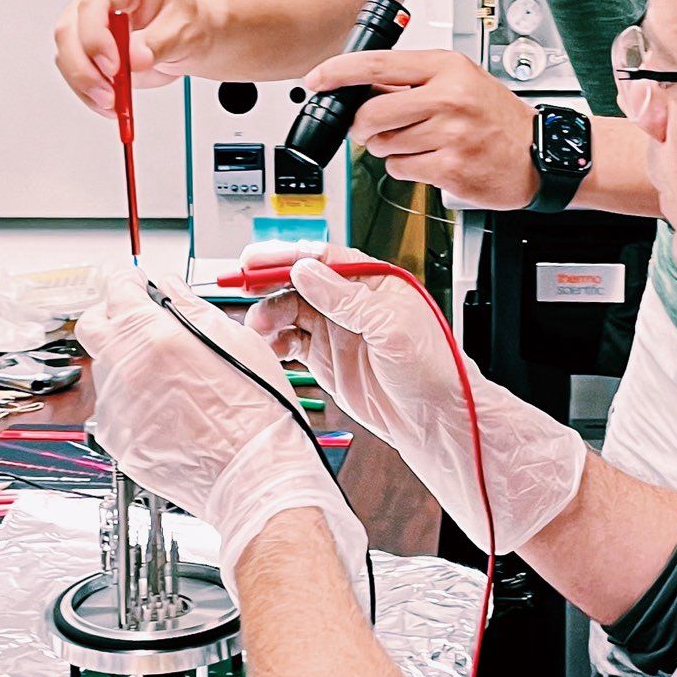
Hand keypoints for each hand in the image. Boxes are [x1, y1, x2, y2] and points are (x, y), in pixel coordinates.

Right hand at [54, 0, 206, 117]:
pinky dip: (87, 91)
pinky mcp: (84, 43)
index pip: (94, 1)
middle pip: (70, 29)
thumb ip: (159, 43)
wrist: (189, 37)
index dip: (96, 37)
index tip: (113, 67)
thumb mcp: (186, 31)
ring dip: (85, 83)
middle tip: (110, 95)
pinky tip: (109, 102)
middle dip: (85, 69)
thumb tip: (134, 58)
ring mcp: (87, 18)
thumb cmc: (187, 23)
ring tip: (114, 102)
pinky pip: (73, 68)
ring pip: (66, 52)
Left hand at [75, 272, 367, 585]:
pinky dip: (131, 401)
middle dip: (112, 317)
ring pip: (104, 370)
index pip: (117, 289)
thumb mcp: (235, 339)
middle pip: (92, 326)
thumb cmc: (255, 412)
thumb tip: (171, 290)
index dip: (129, 282)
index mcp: (153, 336)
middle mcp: (125, 370)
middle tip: (139, 322)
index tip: (137, 286)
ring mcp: (116, 409)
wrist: (253, 473)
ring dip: (125, 362)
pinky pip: (113, 409)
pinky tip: (165, 408)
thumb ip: (192, 306)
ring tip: (166, 376)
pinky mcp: (117, 441)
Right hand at [247, 249, 585, 550]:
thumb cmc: (433, 369)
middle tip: (240, 288)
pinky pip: (292, 342)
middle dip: (268, 284)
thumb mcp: (391, 328)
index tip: (255, 258)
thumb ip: (346, 299)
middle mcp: (352, 303)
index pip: (322, 258)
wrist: (435, 420)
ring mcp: (337, 330)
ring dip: (269, 315)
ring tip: (256, 327)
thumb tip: (306, 270)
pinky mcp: (327, 358)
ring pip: (290, 311)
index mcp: (373, 282)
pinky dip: (275, 342)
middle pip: (299, 282)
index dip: (286, 256)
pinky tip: (267, 346)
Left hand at [302, 49, 539, 208]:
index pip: (378, 64)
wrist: (541, 153)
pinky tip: (432, 161)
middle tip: (374, 129)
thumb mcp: (460, 81)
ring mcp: (450, 134)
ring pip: (383, 144)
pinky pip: (401, 169)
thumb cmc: (498, 118)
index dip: (339, 72)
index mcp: (446, 68)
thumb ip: (413, 81)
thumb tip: (362, 84)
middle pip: (371, 112)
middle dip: (363, 126)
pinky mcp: (450, 168)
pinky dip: (407, 168)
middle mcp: (448, 97)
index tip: (317, 79)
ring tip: (421, 144)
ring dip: (389, 148)